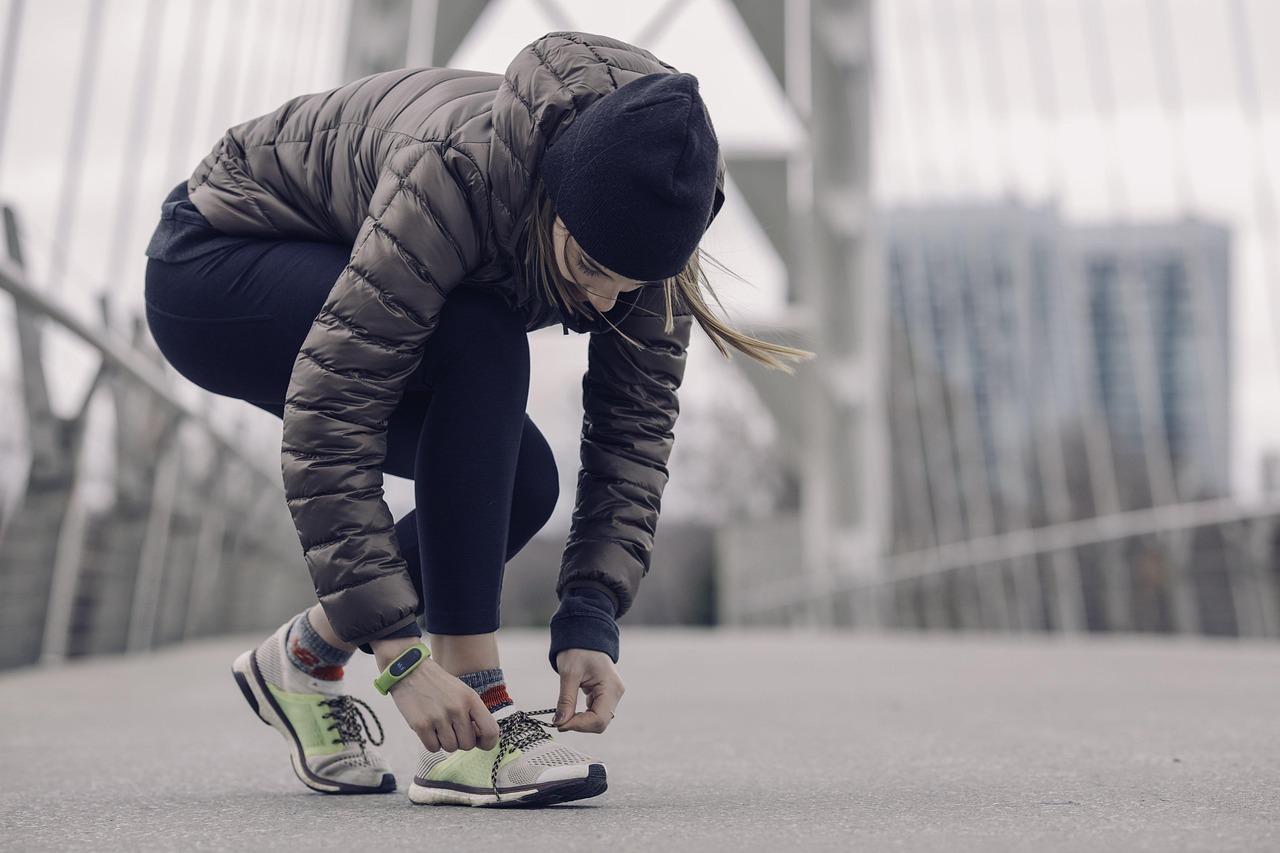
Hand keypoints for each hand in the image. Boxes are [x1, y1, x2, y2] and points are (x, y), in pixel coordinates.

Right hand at [372, 638, 498, 752]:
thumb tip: (480, 739)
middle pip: (468, 744)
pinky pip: (433, 748)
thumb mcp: (462, 692)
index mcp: (471, 699)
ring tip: (439, 726)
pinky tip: (429, 729)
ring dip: (445, 742)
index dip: (488, 743)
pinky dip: (432, 743)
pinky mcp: (421, 725)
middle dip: (461, 741)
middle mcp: (457, 708)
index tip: (480, 743)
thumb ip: (473, 713)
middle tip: (452, 730)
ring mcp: (439, 717)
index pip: (490, 730)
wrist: (410, 671)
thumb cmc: (439, 685)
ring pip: (450, 748)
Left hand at [554, 648, 622, 732]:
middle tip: (559, 721)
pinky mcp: (605, 696)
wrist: (585, 635)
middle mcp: (616, 693)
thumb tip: (560, 722)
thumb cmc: (578, 649)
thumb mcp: (569, 673)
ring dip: (581, 722)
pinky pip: (596, 713)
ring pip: (598, 720)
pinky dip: (583, 716)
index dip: (579, 725)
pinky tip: (571, 710)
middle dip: (580, 725)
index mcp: (611, 687)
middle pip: (600, 723)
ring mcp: (612, 695)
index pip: (599, 718)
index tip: (560, 724)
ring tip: (564, 715)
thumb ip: (566, 700)